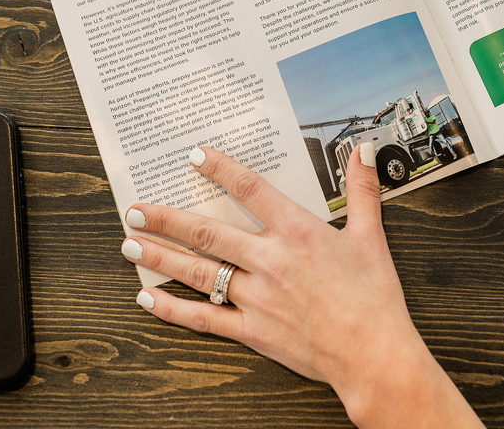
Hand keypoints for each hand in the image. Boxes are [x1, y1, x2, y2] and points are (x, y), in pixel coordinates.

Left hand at [121, 143, 482, 427]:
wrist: (372, 353)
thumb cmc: (374, 297)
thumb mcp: (370, 236)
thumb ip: (362, 190)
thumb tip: (362, 150)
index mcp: (299, 232)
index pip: (252, 189)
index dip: (221, 169)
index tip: (195, 157)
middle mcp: (270, 260)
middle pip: (208, 232)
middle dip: (167, 219)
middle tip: (136, 209)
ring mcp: (256, 297)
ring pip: (198, 272)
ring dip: (160, 256)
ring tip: (130, 244)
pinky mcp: (252, 330)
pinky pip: (203, 318)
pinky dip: (172, 308)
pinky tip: (149, 298)